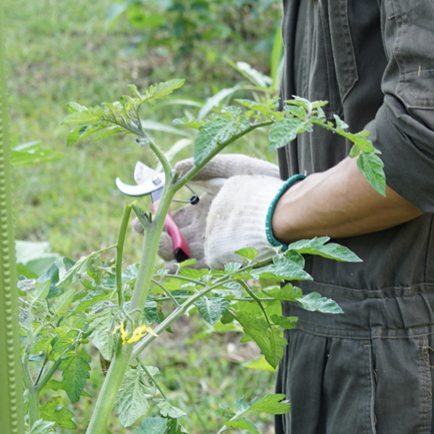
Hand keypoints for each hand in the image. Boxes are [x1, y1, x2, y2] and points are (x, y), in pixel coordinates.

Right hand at [139, 154, 289, 263]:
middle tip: (148, 233)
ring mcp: (211, 244)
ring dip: (164, 252)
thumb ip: (204, 166)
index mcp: (204, 206)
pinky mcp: (220, 259)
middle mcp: (204, 227)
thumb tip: (174, 168)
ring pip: (177, 253)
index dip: (155, 216)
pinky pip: (194, 267)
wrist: (285, 207)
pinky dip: (179, 267)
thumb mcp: (233, 167)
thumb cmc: (261, 183)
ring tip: (161, 245)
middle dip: (154, 237)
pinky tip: (172, 264)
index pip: (172, 214)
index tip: (147, 213)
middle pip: (170, 236)